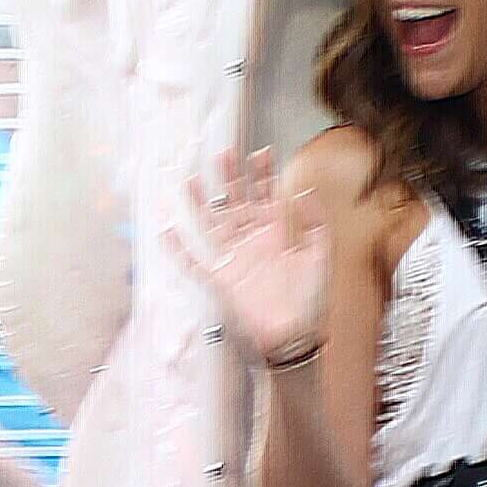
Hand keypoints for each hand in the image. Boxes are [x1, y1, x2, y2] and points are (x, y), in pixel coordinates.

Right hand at [171, 146, 325, 363]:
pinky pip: (193, 261)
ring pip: (211, 223)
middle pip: (236, 202)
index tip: (261, 152)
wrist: (295, 334)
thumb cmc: (311, 298)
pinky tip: (165, 231)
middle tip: (225, 153)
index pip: (266, 195)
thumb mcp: (321, 256)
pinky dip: (177, 249)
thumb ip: (315, 223)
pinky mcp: (219, 279)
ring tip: (192, 180)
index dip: (262, 174)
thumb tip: (304, 190)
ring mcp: (233, 258)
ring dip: (201, 202)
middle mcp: (251, 241)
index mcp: (275, 233)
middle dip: (231, 177)